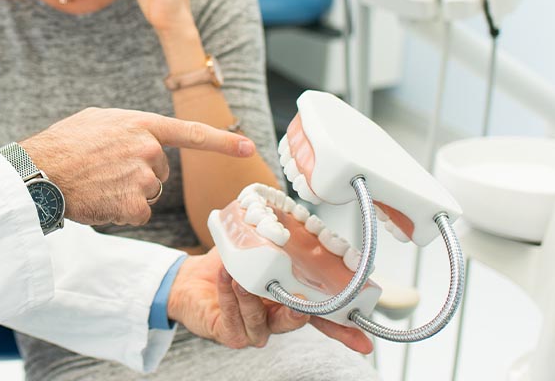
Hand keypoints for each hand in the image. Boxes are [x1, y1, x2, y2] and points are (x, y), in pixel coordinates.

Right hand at [20, 109, 253, 225]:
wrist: (40, 171)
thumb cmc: (63, 144)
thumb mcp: (97, 120)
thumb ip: (127, 127)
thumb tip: (141, 137)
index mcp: (141, 124)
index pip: (190, 132)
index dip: (222, 140)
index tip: (248, 146)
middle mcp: (148, 149)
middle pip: (159, 174)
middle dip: (137, 176)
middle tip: (103, 171)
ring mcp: (142, 177)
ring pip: (147, 196)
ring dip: (126, 195)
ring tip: (97, 184)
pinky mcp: (135, 205)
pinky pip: (138, 214)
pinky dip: (120, 213)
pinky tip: (99, 200)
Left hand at [168, 248, 373, 353]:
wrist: (189, 280)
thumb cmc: (226, 265)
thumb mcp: (255, 248)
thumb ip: (276, 239)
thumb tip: (295, 214)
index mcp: (287, 301)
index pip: (321, 317)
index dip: (343, 328)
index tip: (365, 341)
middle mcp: (274, 319)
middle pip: (295, 323)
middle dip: (298, 314)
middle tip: (299, 303)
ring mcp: (252, 328)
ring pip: (261, 324)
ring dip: (252, 300)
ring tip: (242, 279)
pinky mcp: (228, 332)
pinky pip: (233, 320)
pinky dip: (230, 298)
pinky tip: (227, 277)